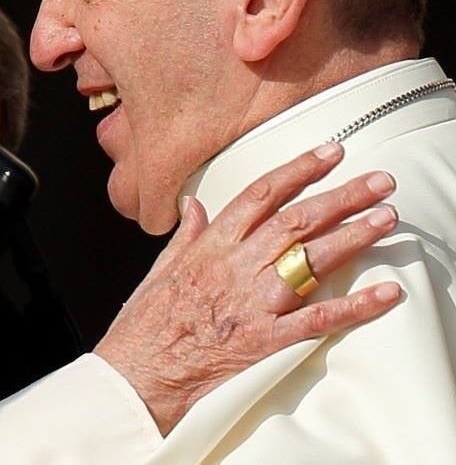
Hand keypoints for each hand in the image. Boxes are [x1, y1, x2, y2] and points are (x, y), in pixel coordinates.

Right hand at [95, 143, 401, 434]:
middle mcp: (235, 266)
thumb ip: (185, 234)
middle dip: (342, 197)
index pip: (260, 195)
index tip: (329, 154)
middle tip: (379, 182)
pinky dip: (354, 307)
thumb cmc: (147, 322)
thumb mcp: (161, 268)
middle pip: (296, 221)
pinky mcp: (265, 339)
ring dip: (353, 237)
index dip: (298, 171)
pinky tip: (384, 293)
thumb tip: (193, 204)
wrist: (139, 371)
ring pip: (310, 261)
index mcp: (210, 246)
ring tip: (386, 218)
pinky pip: (316, 320)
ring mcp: (252, 302)